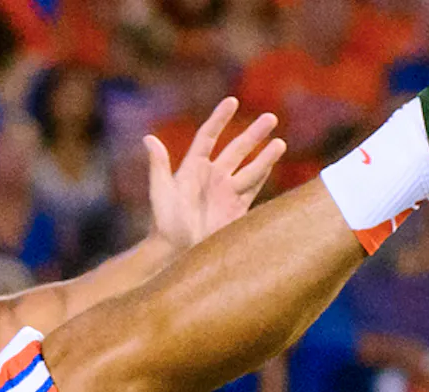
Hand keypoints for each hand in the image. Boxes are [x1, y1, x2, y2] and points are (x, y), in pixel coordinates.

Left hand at [145, 96, 286, 253]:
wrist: (175, 252)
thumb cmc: (164, 222)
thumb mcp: (160, 192)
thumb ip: (158, 166)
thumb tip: (148, 138)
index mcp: (193, 168)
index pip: (208, 136)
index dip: (220, 119)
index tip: (232, 102)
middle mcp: (212, 176)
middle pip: (236, 149)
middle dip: (253, 134)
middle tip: (270, 118)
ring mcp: (226, 192)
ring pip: (250, 168)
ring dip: (265, 155)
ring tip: (280, 142)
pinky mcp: (236, 209)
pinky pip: (253, 188)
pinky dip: (264, 175)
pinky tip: (275, 162)